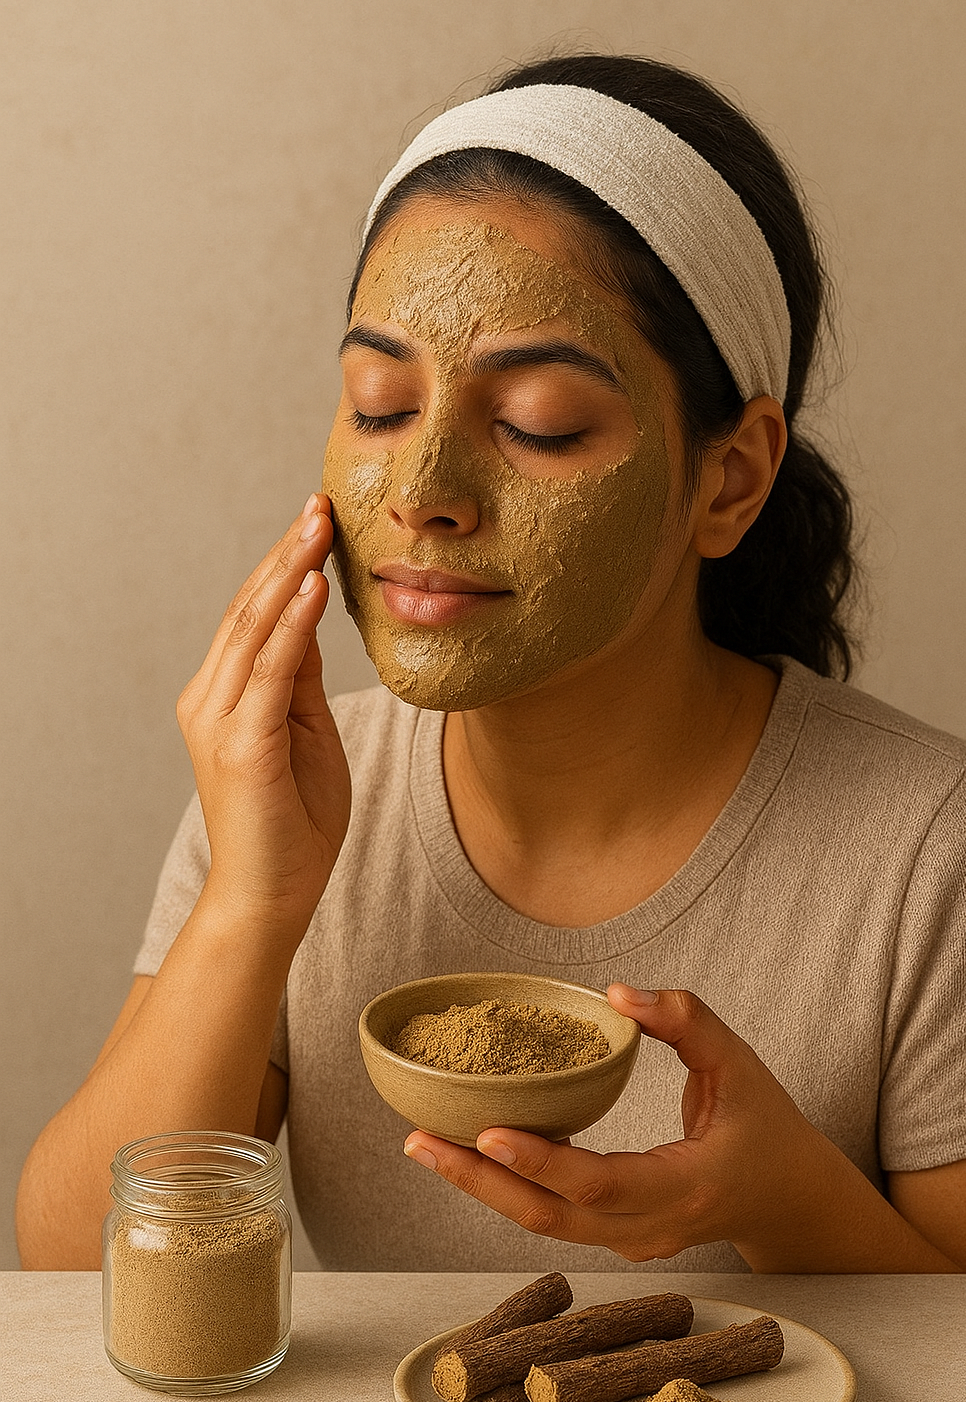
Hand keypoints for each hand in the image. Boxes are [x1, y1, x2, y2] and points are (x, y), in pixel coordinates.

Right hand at [176, 494, 349, 935]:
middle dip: (286, 553)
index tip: (315, 521)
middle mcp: (209, 701)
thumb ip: (301, 680)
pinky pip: (272, 671)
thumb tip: (311, 619)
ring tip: (319, 525)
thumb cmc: (294, 825)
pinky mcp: (242, 744)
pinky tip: (313, 586)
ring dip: (289, 572)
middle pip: (248, 610)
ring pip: (254, 629)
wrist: (270, 898)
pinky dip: (293, 625)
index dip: (282, 566)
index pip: (253, 617)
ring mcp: (220, 721)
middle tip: (320, 503)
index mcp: (222, 698)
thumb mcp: (306, 734)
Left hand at [403, 985, 864, 1268]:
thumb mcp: (739, 1062)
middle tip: (418, 1142)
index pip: (602, 1184)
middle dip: (479, 1182)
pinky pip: (554, 1216)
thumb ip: (685, 1020)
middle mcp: (653, 1228)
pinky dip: (508, 1187)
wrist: (788, 1197)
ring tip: (424, 1145)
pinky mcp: (617, 1237)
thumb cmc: (766, 1124)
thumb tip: (617, 994)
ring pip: (543, 1223)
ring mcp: (633, 1242)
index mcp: (688, 1188)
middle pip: (551, 1218)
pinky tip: (469, 1152)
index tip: (486, 1132)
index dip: (542, 1162)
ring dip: (482, 1187)